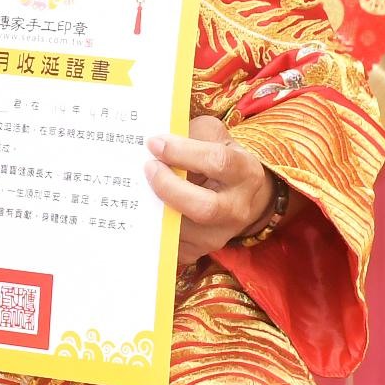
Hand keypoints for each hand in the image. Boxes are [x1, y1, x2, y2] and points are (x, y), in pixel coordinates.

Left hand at [144, 113, 277, 254]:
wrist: (232, 194)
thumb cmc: (215, 157)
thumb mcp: (212, 136)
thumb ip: (189, 133)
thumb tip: (154, 142)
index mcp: (246, 173)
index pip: (218, 162)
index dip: (182, 152)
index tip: (154, 143)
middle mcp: (237, 209)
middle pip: (204, 207)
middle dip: (169, 187)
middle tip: (148, 167)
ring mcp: (218, 236)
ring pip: (179, 229)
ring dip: (153, 207)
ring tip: (139, 186)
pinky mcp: (196, 252)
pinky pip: (166, 243)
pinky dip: (149, 225)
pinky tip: (139, 208)